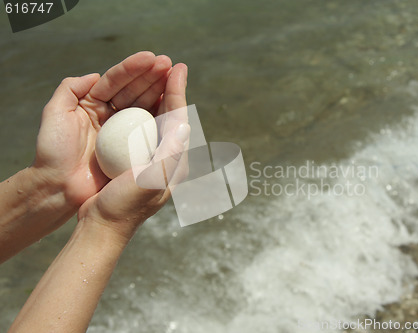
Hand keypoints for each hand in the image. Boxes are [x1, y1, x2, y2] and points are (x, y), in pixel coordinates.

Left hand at [33, 51, 171, 205]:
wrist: (60, 186)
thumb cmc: (54, 151)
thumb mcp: (55, 114)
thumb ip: (70, 89)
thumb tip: (97, 75)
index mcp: (92, 103)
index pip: (115, 80)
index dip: (133, 68)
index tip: (151, 58)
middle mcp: (109, 114)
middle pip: (133, 89)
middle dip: (151, 75)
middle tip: (168, 63)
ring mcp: (122, 131)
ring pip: (143, 105)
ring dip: (159, 89)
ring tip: (174, 76)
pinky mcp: (132, 148)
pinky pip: (149, 128)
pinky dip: (161, 115)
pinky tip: (172, 103)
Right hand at [78, 63, 188, 239]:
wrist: (103, 226)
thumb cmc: (125, 206)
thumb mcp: (150, 180)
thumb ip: (170, 154)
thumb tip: (186, 125)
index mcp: (174, 161)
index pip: (179, 119)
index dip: (179, 91)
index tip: (178, 68)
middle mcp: (166, 158)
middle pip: (172, 116)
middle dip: (172, 90)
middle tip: (170, 65)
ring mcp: (151, 160)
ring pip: (157, 120)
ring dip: (157, 96)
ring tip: (156, 76)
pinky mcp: (135, 161)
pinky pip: (140, 129)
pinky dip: (140, 111)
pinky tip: (133, 101)